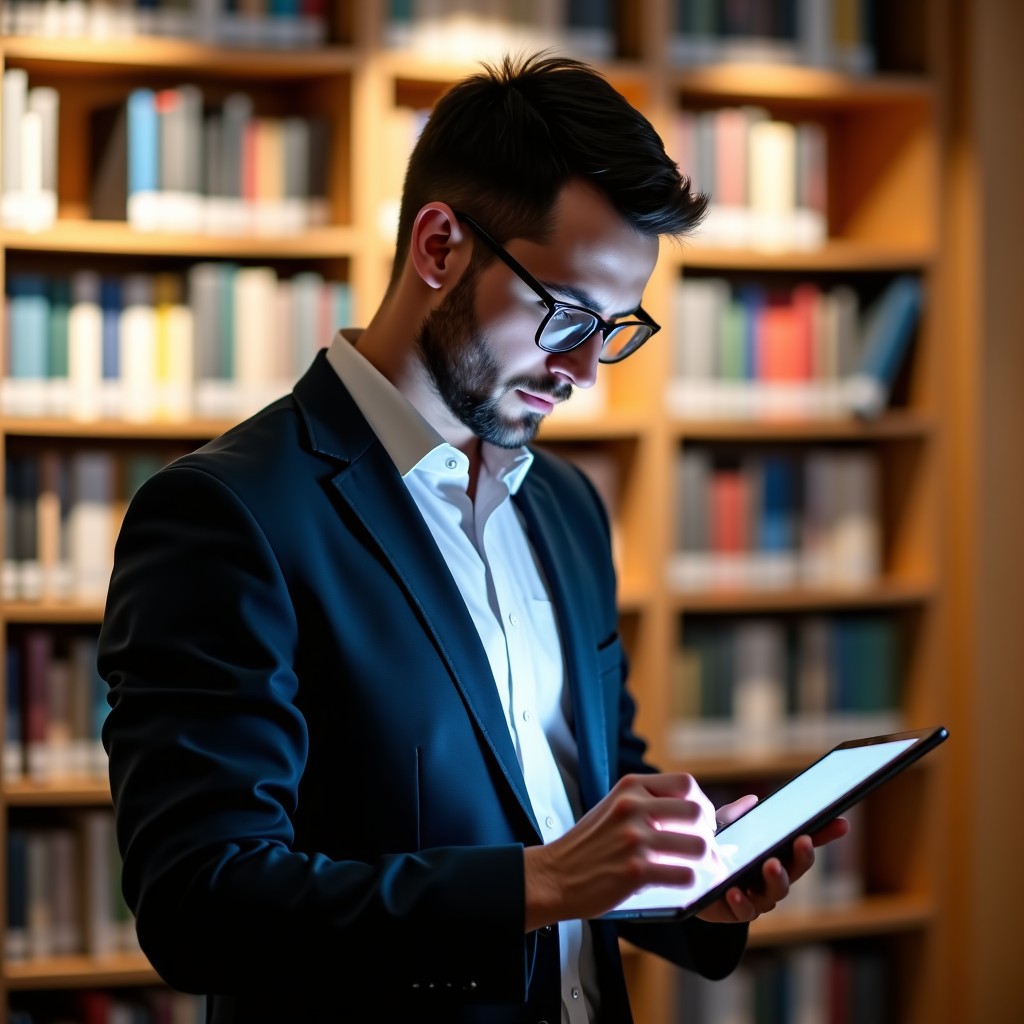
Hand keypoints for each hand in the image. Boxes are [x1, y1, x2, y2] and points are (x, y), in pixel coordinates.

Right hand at [523, 772, 720, 929]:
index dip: (702, 803)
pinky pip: (685, 875)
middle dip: (710, 834)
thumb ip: (646, 805)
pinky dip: (692, 883)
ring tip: (704, 871)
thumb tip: (692, 816)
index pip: (686, 783)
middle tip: (707, 849)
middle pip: (698, 813)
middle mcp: (633, 808)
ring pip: (698, 847)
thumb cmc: (587, 845)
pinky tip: (685, 886)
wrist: (553, 874)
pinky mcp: (635, 872)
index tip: (703, 821)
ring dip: (707, 862)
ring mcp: (634, 840)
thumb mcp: (613, 809)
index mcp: (629, 788)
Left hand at [695, 798, 850, 924]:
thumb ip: (737, 815)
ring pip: (775, 893)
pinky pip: (744, 911)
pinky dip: (742, 901)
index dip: (824, 834)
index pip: (803, 844)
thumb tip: (754, 800)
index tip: (841, 823)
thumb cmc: (712, 848)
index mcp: (774, 853)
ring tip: (771, 864)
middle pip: (795, 870)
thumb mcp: (722, 827)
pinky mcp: (735, 911)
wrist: (686, 877)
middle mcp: (771, 878)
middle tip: (802, 841)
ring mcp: (757, 897)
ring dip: (776, 879)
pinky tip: (735, 891)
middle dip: (802, 856)